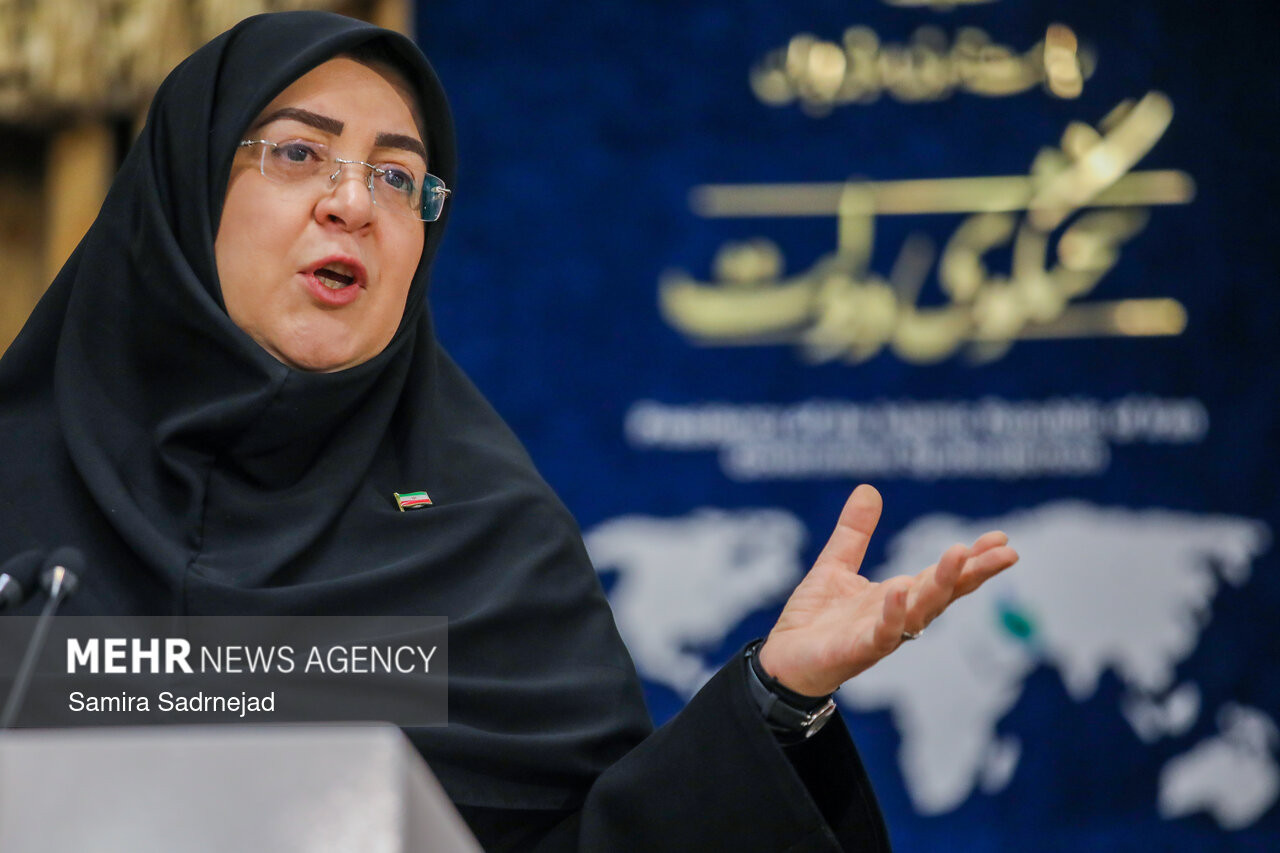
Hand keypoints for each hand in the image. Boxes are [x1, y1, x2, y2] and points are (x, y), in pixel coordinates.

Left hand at [757, 484, 1018, 696]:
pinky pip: (880, 635)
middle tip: (1006, 553)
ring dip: (941, 585)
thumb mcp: (835, 565)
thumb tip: (869, 489)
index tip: (1002, 538)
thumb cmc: (814, 620)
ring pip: (919, 612)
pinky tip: (901, 590)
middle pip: (943, 594)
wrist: (782, 661)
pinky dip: (893, 615)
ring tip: (959, 555)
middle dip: (974, 573)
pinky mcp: (854, 651)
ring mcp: (879, 636)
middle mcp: (898, 617)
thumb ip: (855, 532)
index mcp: (898, 596)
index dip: (973, 559)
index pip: (942, 576)